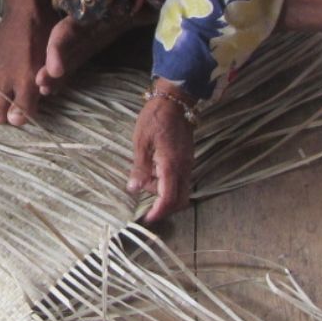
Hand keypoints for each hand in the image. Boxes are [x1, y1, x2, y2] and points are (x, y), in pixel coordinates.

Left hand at [128, 90, 195, 223]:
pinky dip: (169, 184)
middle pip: (180, 200)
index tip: (148, 218)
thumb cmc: (155, 119)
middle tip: (147, 206)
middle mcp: (184, 168)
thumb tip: (134, 189)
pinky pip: (181, 179)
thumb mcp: (141, 142)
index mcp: (171, 165)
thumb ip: (139, 168)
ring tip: (146, 181)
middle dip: (165, 208)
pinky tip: (154, 173)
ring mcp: (188, 164)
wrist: (175, 102)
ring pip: (182, 190)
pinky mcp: (187, 159)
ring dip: (165, 194)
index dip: (159, 212)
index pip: (169, 198)